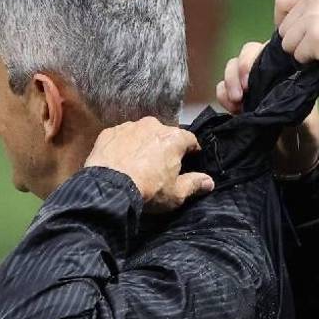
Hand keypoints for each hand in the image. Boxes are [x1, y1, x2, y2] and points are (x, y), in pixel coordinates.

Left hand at [85, 117, 214, 212]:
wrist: (109, 189)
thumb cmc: (149, 190)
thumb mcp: (177, 194)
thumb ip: (195, 184)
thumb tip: (210, 182)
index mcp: (174, 137)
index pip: (190, 140)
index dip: (191, 151)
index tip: (189, 161)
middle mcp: (153, 125)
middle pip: (164, 135)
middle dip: (165, 147)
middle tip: (160, 165)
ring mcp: (129, 126)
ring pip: (141, 134)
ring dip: (143, 144)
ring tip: (138, 163)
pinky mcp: (109, 132)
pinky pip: (121, 137)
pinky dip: (123, 146)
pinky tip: (120, 161)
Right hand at [215, 41, 318, 176]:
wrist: (291, 162)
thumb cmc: (304, 139)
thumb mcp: (309, 127)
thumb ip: (301, 114)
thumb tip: (286, 101)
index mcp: (286, 74)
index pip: (267, 51)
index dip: (254, 58)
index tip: (251, 78)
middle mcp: (266, 76)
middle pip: (245, 54)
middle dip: (238, 70)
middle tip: (241, 93)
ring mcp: (250, 88)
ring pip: (230, 69)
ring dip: (228, 82)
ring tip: (236, 102)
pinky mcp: (237, 103)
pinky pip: (222, 90)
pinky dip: (222, 96)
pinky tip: (233, 111)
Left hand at [275, 0, 318, 79]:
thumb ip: (312, 9)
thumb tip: (285, 28)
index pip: (282, 2)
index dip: (283, 21)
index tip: (294, 33)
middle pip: (283, 27)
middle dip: (295, 41)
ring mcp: (314, 16)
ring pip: (287, 44)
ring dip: (302, 52)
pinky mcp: (315, 36)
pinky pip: (298, 56)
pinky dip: (310, 62)